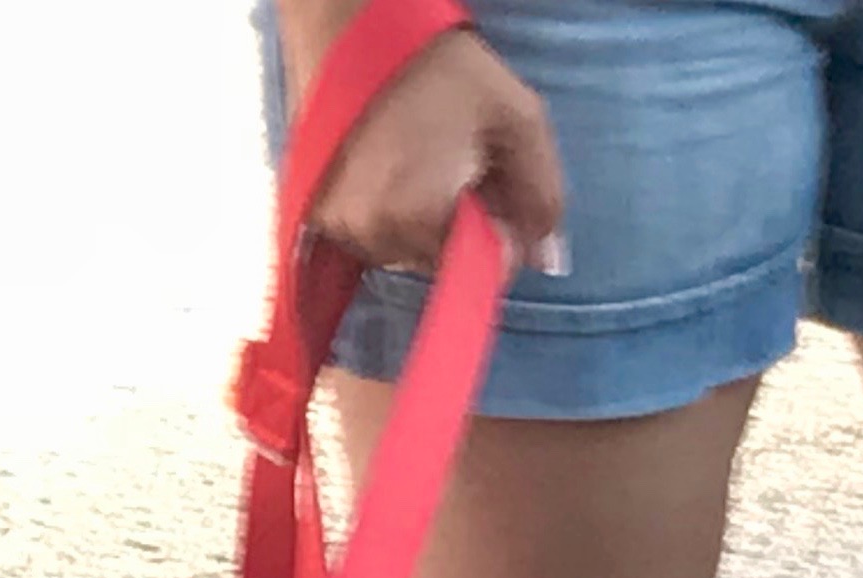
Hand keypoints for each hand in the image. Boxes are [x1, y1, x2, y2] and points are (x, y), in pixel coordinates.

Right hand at [293, 24, 565, 275]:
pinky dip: (384, 211)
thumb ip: (543, 197)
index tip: (484, 175)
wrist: (353, 25)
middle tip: (451, 159)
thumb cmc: (440, 67)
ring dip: (419, 218)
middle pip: (439, 261)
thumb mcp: (518, 120)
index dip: (496, 226)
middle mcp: (372, 235)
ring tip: (416, 157)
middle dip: (456, 221)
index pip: (481, 269)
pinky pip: (367, 234)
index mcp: (421, 221)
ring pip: (402, 251)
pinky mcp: (315, 212)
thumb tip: (547, 262)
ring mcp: (337, 227)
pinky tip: (387, 166)